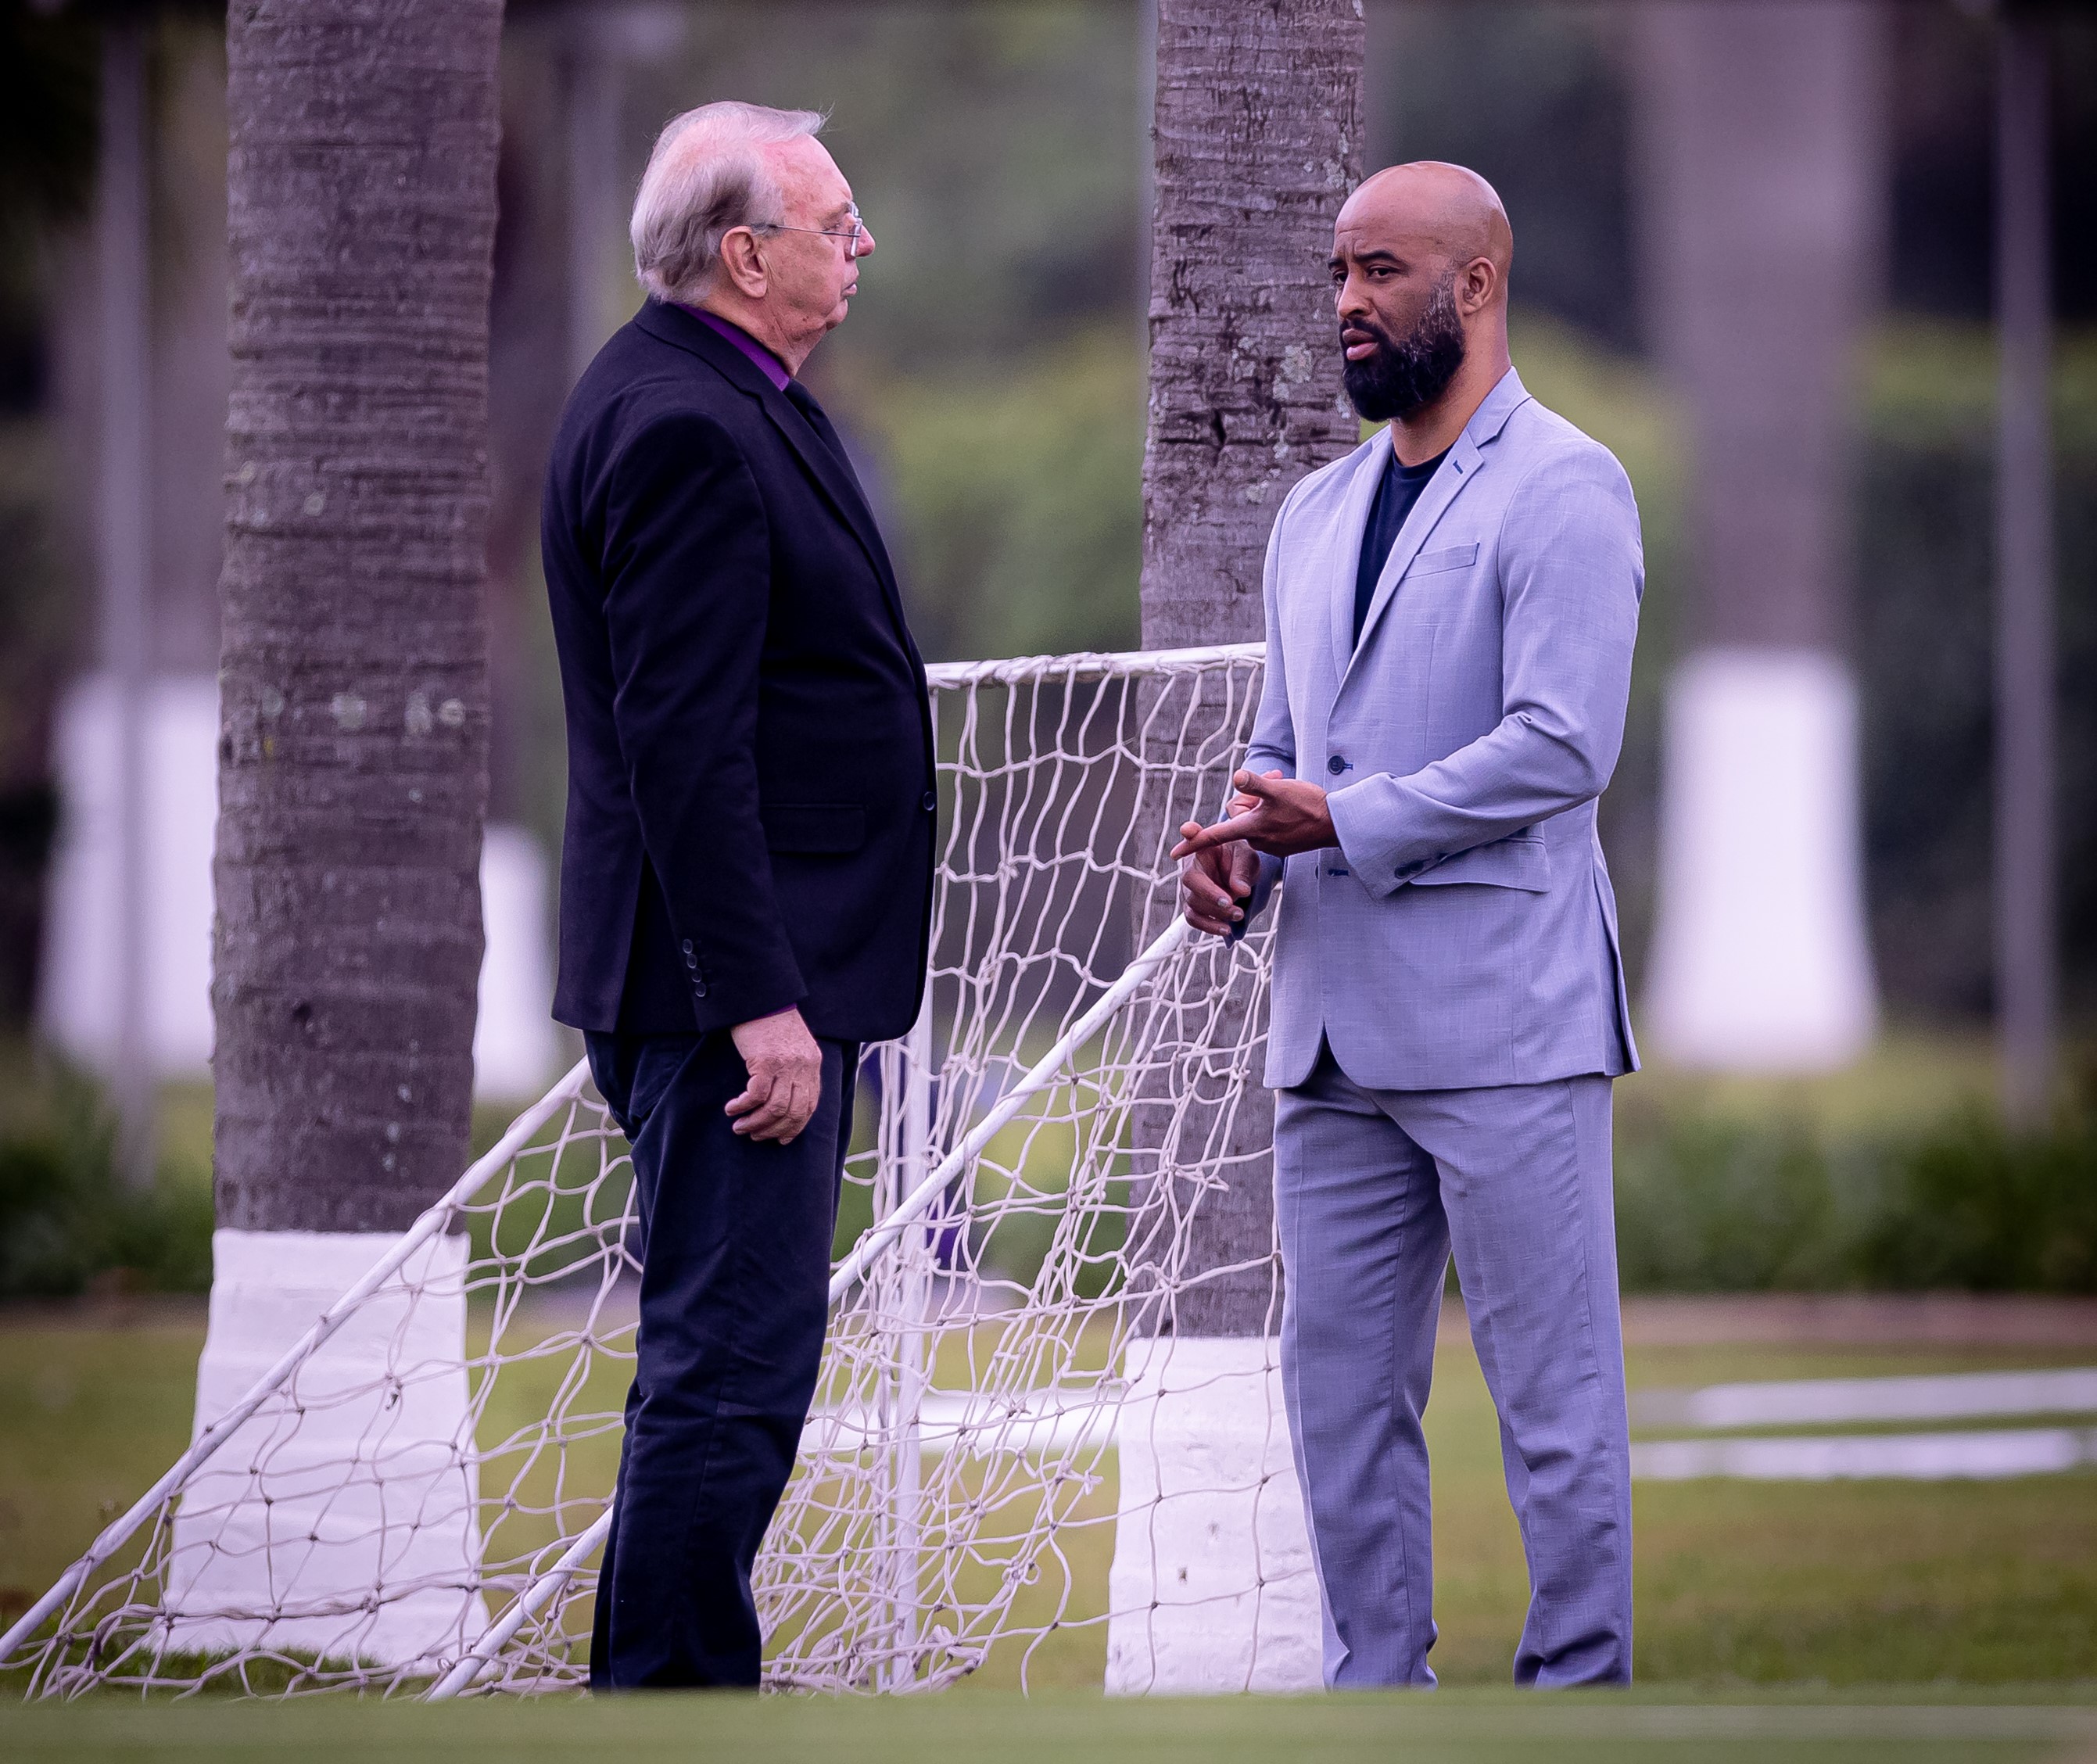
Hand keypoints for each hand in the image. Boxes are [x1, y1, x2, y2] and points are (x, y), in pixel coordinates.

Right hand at [726, 1006, 821, 1143]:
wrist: (760, 997)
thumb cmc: (771, 1022)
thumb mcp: (793, 1046)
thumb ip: (795, 1069)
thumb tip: (785, 1099)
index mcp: (812, 1064)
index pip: (810, 1106)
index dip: (795, 1126)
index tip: (781, 1138)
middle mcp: (803, 1067)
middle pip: (793, 1112)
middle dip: (773, 1130)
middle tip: (755, 1135)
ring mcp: (786, 1064)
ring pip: (775, 1108)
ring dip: (756, 1123)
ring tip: (740, 1127)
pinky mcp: (766, 1061)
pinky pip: (756, 1095)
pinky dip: (743, 1106)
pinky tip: (732, 1108)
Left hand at [1170, 769, 1337, 861]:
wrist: (1337, 823)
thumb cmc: (1308, 805)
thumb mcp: (1279, 790)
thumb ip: (1255, 784)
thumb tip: (1236, 777)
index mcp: (1251, 828)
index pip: (1215, 836)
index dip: (1193, 843)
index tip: (1174, 855)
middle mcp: (1257, 840)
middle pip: (1239, 814)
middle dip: (1250, 797)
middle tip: (1274, 781)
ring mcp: (1271, 844)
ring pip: (1255, 817)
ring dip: (1265, 802)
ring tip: (1286, 791)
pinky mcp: (1284, 845)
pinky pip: (1269, 825)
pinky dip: (1275, 812)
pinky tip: (1293, 806)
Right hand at [1178, 832, 1260, 936]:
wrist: (1240, 874)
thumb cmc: (1240, 858)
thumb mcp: (1247, 858)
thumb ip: (1242, 871)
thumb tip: (1240, 890)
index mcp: (1203, 845)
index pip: (1192, 836)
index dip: (1189, 834)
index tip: (1188, 830)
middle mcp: (1190, 865)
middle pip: (1190, 880)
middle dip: (1210, 894)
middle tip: (1230, 902)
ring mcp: (1189, 887)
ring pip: (1192, 903)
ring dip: (1214, 913)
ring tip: (1237, 915)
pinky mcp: (1193, 904)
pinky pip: (1194, 918)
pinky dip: (1208, 926)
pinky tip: (1225, 929)